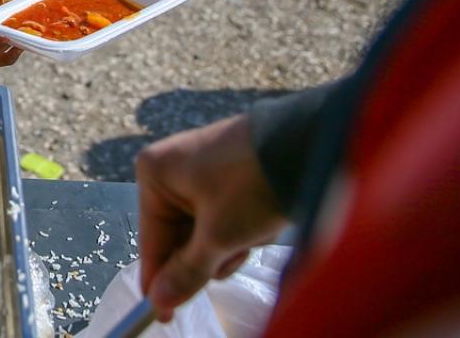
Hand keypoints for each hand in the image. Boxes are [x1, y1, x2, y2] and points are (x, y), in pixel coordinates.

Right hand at [134, 114, 288, 321]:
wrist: (308, 142)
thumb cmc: (251, 186)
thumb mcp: (218, 236)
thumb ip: (187, 271)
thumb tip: (158, 301)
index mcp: (154, 173)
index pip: (151, 239)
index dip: (159, 280)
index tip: (162, 316)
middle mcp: (172, 166)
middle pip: (180, 236)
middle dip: (211, 253)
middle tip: (235, 253)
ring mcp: (202, 167)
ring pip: (206, 229)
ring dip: (230, 242)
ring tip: (254, 233)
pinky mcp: (230, 171)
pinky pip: (224, 213)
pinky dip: (243, 226)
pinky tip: (264, 219)